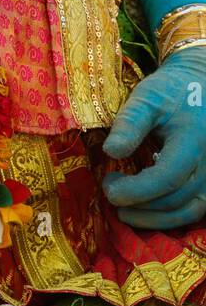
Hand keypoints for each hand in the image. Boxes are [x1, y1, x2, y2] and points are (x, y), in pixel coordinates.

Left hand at [102, 50, 205, 228]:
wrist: (198, 86)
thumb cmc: (170, 91)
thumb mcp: (146, 98)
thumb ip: (130, 124)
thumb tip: (110, 152)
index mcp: (193, 141)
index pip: (166, 178)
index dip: (135, 190)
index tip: (108, 187)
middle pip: (175, 199)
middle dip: (139, 204)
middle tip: (109, 193)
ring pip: (187, 211)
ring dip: (154, 219)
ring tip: (124, 213)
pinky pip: (193, 210)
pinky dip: (169, 217)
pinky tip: (145, 211)